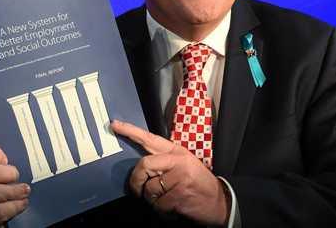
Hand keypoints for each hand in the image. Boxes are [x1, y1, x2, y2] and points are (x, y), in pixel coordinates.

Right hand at [0, 140, 29, 226]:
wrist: (4, 215)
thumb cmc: (7, 186)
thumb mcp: (5, 168)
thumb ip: (3, 159)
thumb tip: (2, 159)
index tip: (4, 160)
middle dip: (8, 173)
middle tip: (17, 177)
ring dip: (14, 191)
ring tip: (24, 191)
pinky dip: (14, 206)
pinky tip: (21, 203)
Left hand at [111, 120, 229, 224]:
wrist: (220, 202)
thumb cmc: (199, 183)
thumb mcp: (186, 164)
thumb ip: (164, 162)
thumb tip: (140, 167)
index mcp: (177, 152)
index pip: (150, 138)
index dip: (131, 131)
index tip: (115, 125)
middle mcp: (178, 161)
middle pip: (144, 164)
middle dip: (136, 180)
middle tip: (137, 190)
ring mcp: (180, 178)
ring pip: (149, 189)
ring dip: (152, 200)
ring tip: (165, 200)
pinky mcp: (180, 195)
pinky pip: (158, 204)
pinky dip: (162, 210)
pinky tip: (172, 208)